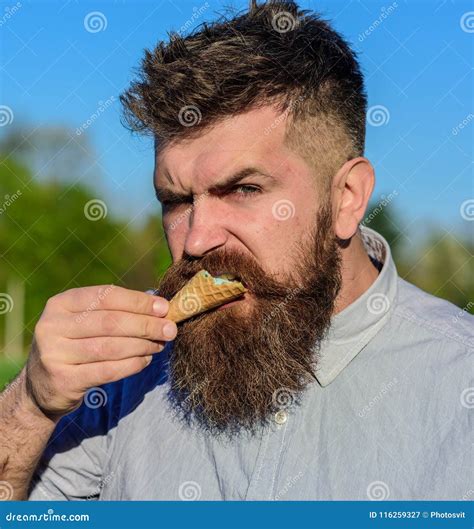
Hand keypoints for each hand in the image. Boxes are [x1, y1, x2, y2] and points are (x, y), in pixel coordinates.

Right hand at [25, 285, 175, 418]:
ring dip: (142, 346)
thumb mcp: (85, 321)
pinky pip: (108, 371)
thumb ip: (116, 311)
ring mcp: (54, 354)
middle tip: (170, 329)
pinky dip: (132, 365)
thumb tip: (159, 306)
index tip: (164, 308)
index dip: (138, 301)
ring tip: (160, 345)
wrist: (41, 386)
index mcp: (61, 303)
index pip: (106, 296)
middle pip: (110, 322)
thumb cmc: (75, 345)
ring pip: (111, 347)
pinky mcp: (63, 380)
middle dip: (146, 325)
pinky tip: (145, 360)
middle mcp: (52, 325)